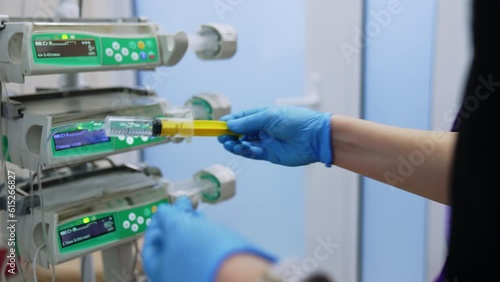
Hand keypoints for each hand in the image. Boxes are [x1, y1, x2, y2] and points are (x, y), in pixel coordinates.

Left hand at [142, 197, 275, 281]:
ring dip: (188, 226)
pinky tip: (204, 223)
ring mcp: (193, 275)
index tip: (164, 209)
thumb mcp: (178, 229)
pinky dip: (200, 236)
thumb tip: (163, 211)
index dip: (155, 224)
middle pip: (169, 246)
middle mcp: (175, 277)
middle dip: (175, 222)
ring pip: (186, 247)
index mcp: (160, 272)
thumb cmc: (201, 253)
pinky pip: (200, 251)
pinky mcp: (210, 271)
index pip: (151, 246)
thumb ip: (167, 217)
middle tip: (182, 206)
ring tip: (195, 211)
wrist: (237, 273)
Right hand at [218, 106, 332, 166]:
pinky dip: (243, 151)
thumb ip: (248, 122)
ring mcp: (266, 142)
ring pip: (245, 143)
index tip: (219, 125)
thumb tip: (230, 125)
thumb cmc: (295, 121)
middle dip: (230, 134)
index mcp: (264, 116)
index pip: (243, 118)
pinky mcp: (269, 154)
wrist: (314, 138)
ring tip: (228, 143)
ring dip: (235, 143)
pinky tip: (238, 148)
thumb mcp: (269, 117)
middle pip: (241, 132)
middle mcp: (264, 129)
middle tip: (221, 136)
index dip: (231, 121)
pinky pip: (252, 153)